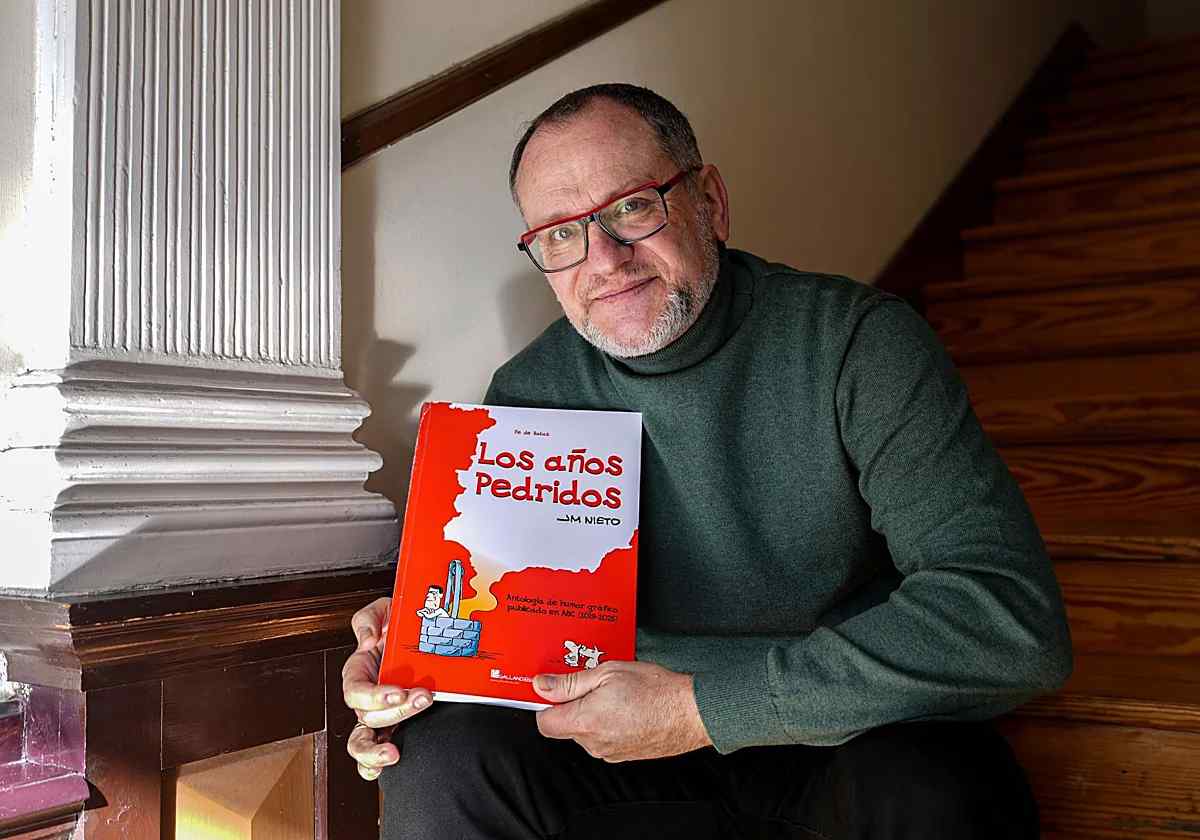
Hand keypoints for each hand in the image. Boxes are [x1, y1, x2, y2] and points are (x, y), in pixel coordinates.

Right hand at [342, 596, 433, 779]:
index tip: (398, 691)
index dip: (374, 695)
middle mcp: (366, 699)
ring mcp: (378, 717)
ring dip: (379, 748)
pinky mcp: (393, 730)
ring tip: (397, 751)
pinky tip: (387, 765)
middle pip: (368, 716)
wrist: (430, 637)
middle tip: (425, 698)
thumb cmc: (402, 626)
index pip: (356, 690)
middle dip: (397, 711)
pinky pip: (371, 758)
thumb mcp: (386, 610)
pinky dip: (372, 767)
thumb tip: (368, 640)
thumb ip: (369, 618)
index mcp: (360, 672)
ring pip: (363, 742)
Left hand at [532, 661, 711, 761]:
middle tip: (593, 684)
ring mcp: (609, 752)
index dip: (546, 703)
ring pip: (585, 732)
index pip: (544, 722)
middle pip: (564, 726)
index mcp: (585, 721)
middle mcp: (594, 743)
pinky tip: (626, 707)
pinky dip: (608, 723)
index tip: (554, 688)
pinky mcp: (623, 755)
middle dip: (572, 705)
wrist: (690, 713)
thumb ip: (570, 682)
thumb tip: (542, 686)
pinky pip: (603, 739)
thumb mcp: (607, 673)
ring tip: (615, 694)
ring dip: (592, 713)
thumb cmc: (655, 690)